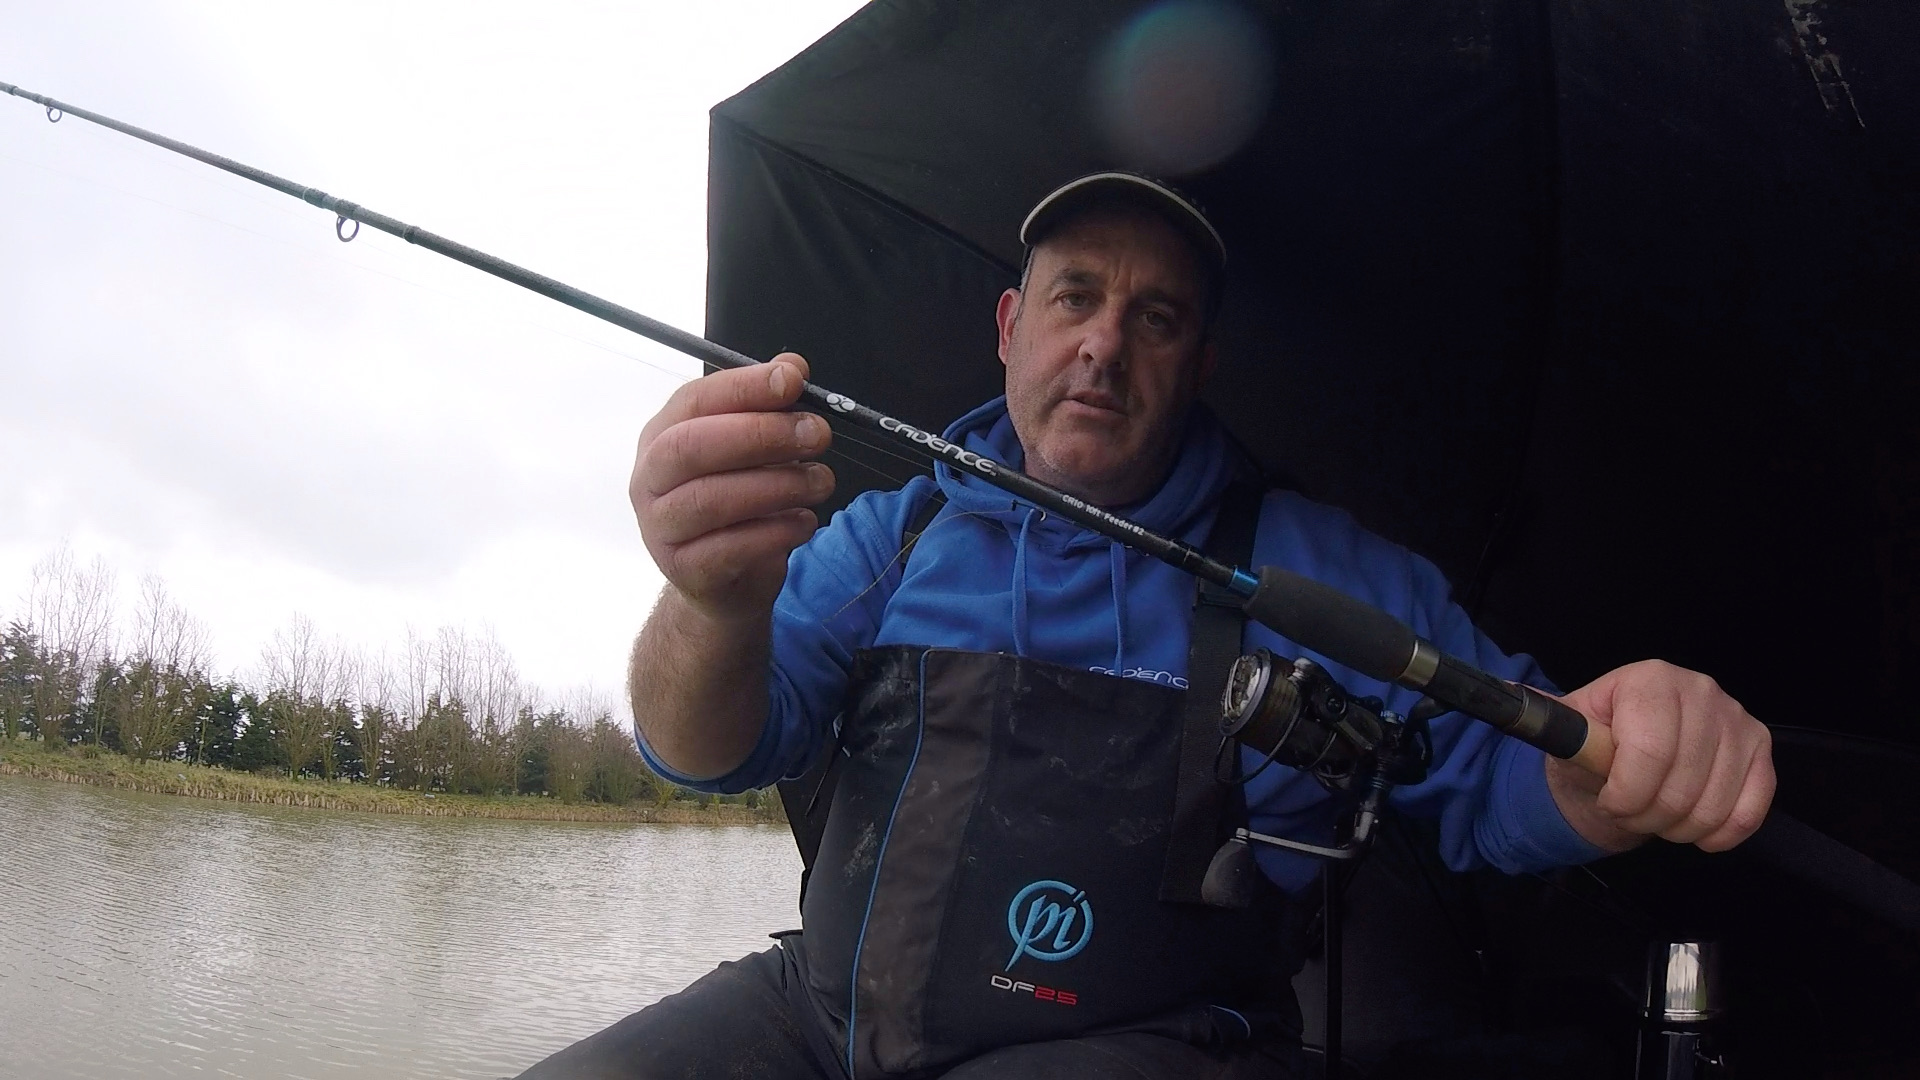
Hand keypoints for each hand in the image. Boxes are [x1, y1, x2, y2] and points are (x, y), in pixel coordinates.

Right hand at [630, 353, 834, 619]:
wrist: (724, 582)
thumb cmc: (738, 506)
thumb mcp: (753, 452)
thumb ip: (768, 407)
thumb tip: (792, 367)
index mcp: (661, 437)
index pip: (693, 401)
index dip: (743, 387)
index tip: (792, 380)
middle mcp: (650, 479)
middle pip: (692, 447)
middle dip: (761, 434)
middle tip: (816, 433)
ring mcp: (661, 528)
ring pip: (711, 500)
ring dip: (777, 485)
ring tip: (821, 481)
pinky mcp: (686, 570)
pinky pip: (729, 548)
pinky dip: (775, 532)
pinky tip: (805, 521)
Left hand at [1546, 660, 1774, 852]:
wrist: (1625, 763)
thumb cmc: (1594, 748)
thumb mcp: (1567, 736)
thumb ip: (1549, 722)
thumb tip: (1509, 694)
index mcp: (1650, 679)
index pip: (1648, 753)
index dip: (1624, 794)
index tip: (1608, 801)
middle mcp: (1701, 690)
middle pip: (1680, 786)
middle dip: (1646, 815)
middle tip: (1629, 810)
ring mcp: (1738, 720)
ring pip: (1712, 806)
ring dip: (1676, 828)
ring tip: (1654, 814)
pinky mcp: (1762, 752)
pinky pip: (1749, 811)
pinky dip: (1718, 834)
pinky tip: (1692, 828)